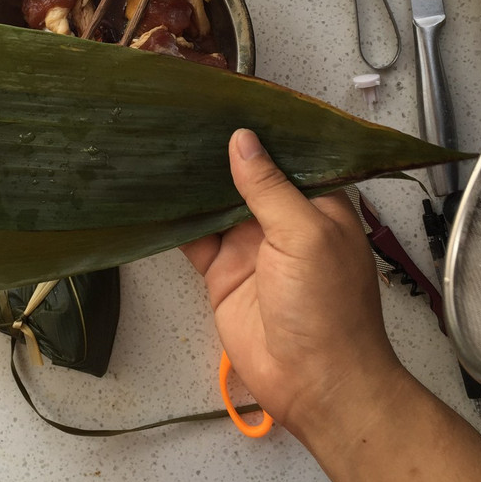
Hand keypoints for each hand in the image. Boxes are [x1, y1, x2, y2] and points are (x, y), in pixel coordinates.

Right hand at [183, 129, 480, 481]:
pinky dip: (174, 219)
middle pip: (246, 175)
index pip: (288, 154)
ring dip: (193, 180)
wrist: (314, 383)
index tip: (230, 98)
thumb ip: (269, 188)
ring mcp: (250, 246)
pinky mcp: (222, 273)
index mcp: (317, 203)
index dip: (262, 129)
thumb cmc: (329, 309)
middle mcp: (282, 219)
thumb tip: (243, 141)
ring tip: (162, 141)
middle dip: (219, 150)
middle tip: (183, 113)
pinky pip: (194, 238)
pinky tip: (151, 193)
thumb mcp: (305, 235)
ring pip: (215, 202)